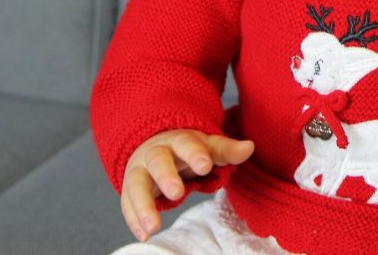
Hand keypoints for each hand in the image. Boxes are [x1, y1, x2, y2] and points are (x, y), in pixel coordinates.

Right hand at [120, 129, 253, 241]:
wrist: (156, 145)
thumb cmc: (189, 150)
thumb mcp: (209, 147)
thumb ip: (227, 150)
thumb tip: (249, 146)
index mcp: (178, 140)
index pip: (186, 143)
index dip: (195, 154)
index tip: (205, 165)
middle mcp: (155, 153)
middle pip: (158, 161)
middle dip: (166, 176)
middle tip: (177, 193)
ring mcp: (140, 171)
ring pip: (137, 185)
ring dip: (143, 206)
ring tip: (153, 227)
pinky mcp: (131, 189)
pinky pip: (127, 204)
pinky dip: (134, 220)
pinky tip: (144, 236)